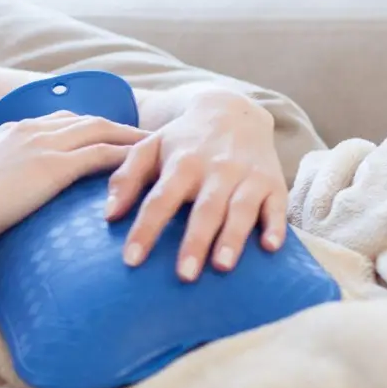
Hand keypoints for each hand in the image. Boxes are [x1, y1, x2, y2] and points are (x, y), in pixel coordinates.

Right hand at [0, 112, 150, 251]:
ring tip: (155, 147)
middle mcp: (32, 129)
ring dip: (131, 137)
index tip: (104, 134)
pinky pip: (102, 155)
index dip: (85, 126)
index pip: (58, 120)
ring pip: (101, 131)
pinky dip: (127, 156)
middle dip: (117, 126)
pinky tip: (145, 165)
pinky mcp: (55, 166)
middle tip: (142, 137)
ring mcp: (45, 145)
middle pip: (87, 119)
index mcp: (12, 130)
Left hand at [105, 91, 286, 280]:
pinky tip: (270, 248)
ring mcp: (247, 176)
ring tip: (223, 267)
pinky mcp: (273, 183)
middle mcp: (216, 169)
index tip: (131, 260)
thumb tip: (109, 216)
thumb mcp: (149, 148)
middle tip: (184, 276)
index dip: (145, 229)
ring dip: (233, 238)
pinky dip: (276, 226)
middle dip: (195, 242)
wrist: (233, 111)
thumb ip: (126, 179)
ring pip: (241, 209)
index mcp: (182, 163)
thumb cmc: (183, 140)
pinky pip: (277, 206)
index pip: (160, 199)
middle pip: (204, 209)